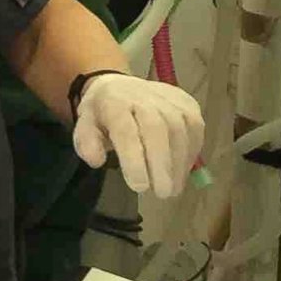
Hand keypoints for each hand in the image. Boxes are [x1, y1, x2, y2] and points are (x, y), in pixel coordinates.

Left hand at [71, 73, 204, 198]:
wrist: (120, 87)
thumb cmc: (102, 115)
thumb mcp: (85, 127)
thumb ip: (87, 144)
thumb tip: (96, 161)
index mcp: (113, 102)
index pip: (125, 130)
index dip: (134, 159)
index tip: (139, 187)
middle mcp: (142, 96)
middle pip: (157, 128)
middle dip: (161, 164)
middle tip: (162, 193)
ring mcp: (168, 97)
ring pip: (180, 129)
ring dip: (179, 163)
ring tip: (173, 189)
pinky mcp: (186, 102)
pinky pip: (195, 128)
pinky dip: (191, 152)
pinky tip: (181, 171)